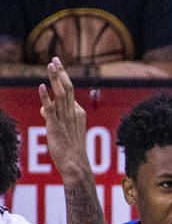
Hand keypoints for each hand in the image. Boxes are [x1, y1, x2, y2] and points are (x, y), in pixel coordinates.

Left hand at [39, 57, 90, 181]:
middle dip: (60, 72)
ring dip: (56, 79)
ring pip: (61, 94)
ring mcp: (65, 119)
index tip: (56, 66)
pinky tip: (41, 86)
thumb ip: (54, 116)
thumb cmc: (70, 150)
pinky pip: (51, 108)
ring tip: (51, 65)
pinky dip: (46, 97)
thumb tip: (43, 107)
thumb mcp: (64, 129)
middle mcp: (73, 113)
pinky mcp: (55, 126)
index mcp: (78, 113)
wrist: (75, 165)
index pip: (69, 92)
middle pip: (67, 88)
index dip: (62, 78)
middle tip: (55, 58)